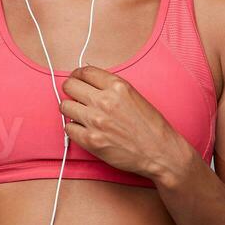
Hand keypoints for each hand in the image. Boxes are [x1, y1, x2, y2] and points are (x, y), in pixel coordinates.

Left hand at [58, 65, 195, 181]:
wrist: (160, 152)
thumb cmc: (150, 126)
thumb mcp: (133, 95)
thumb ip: (111, 87)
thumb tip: (88, 83)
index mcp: (117, 86)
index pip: (84, 72)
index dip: (77, 76)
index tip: (76, 80)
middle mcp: (104, 101)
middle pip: (69, 86)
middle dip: (71, 91)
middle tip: (76, 98)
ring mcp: (96, 121)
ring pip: (65, 106)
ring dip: (71, 110)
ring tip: (81, 115)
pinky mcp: (91, 140)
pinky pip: (68, 128)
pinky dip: (74, 128)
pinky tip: (85, 130)